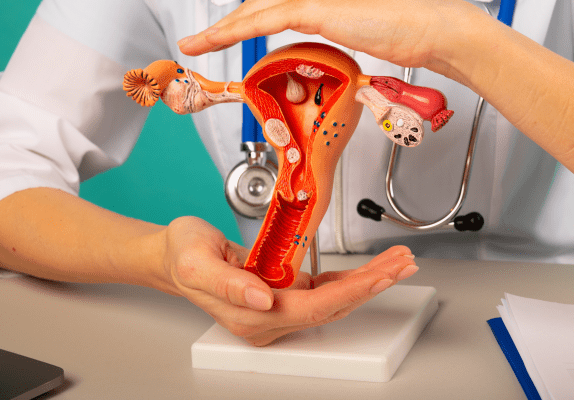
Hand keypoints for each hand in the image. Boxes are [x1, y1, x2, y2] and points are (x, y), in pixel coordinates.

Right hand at [159, 216, 417, 345]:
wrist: (172, 255)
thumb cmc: (182, 254)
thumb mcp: (198, 261)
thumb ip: (230, 284)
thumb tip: (265, 299)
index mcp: (250, 315)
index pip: (312, 308)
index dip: (349, 292)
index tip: (378, 276)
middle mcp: (267, 318)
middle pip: (331, 307)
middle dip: (371, 285)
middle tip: (402, 263)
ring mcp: (275, 309)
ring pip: (332, 301)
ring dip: (367, 281)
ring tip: (396, 262)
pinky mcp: (280, 295)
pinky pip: (322, 292)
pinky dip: (348, 280)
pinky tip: (368, 270)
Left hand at [178, 0, 487, 83]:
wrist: (428, 27)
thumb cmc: (401, 30)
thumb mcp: (352, 24)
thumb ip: (325, 26)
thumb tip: (307, 46)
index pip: (270, 0)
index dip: (241, 20)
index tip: (219, 33)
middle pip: (255, 4)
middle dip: (223, 26)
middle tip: (195, 42)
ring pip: (253, 12)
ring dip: (220, 31)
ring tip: (194, 44)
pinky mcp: (312, 3)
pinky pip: (262, 21)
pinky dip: (234, 33)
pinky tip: (214, 40)